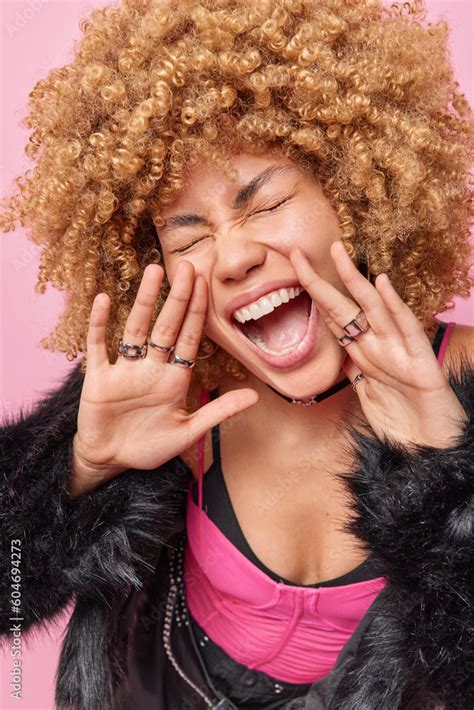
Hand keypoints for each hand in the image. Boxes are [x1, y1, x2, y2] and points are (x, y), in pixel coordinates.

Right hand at [72, 261, 258, 491]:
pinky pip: (98, 347)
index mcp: (174, 379)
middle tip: (187, 266)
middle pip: (166, 326)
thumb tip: (256, 396)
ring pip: (136, 329)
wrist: (111, 462)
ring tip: (153, 272)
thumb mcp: (188, 432)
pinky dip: (99, 325)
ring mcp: (125, 371)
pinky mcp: (98, 379)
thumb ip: (218, 412)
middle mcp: (151, 368)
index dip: (197, 312)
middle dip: (177, 298)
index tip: (205, 283)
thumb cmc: (150, 447)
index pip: (188, 338)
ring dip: (145, 302)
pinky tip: (104, 300)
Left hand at [290, 240, 467, 448]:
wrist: (433, 450)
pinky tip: (382, 284)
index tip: (292, 271)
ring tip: (337, 254)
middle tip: (298, 252)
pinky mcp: (422, 364)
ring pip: (374, 309)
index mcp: (365, 354)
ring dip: (354, 281)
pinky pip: (407, 330)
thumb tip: (340, 359)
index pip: (335, 318)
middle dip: (323, 279)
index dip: (314, 295)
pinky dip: (394, 306)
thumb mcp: (369, 396)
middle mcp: (381, 347)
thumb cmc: (404, 424)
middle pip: (347, 307)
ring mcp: (401, 352)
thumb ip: (355, 375)